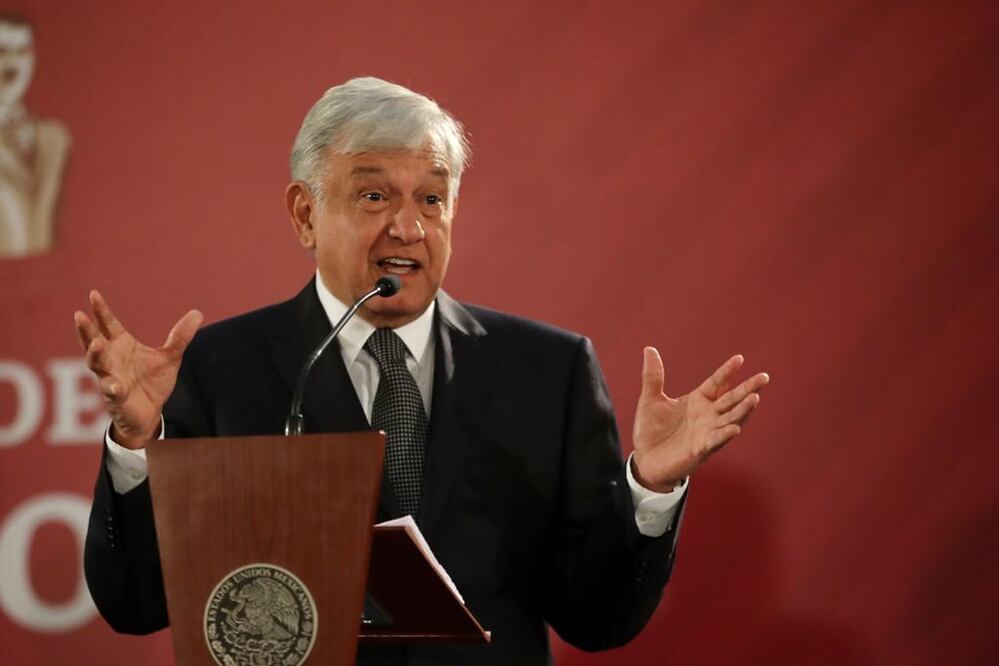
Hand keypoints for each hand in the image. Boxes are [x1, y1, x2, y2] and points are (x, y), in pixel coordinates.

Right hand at [73, 290, 202, 448]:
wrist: (150, 413)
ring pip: (96, 364)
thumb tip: (198, 313)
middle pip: (93, 341)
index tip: (94, 294)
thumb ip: (180, 337)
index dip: (101, 311)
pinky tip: (115, 386)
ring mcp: (110, 377)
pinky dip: (112, 387)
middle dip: (86, 330)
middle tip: (79, 315)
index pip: (108, 324)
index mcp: (120, 345)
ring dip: (94, 354)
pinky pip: (111, 391)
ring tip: (96, 344)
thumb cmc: (152, 381)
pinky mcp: (115, 397)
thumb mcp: (170, 357)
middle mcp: (110, 359)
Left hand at [631, 348, 769, 491]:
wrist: (645, 460)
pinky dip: (725, 434)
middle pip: (732, 399)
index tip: (739, 359)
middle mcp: (707, 415)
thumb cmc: (651, 430)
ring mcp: (707, 432)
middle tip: (764, 377)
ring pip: (731, 419)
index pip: (717, 382)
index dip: (727, 371)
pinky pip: (716, 441)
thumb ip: (653, 376)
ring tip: (755, 398)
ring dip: (743, 410)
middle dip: (748, 388)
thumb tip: (649, 349)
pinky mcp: (701, 449)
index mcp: (698, 400)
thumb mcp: (650, 399)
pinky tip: (735, 428)